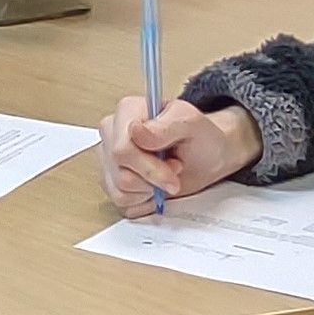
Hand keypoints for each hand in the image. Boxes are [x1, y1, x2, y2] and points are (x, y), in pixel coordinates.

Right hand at [97, 97, 262, 217]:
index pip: (122, 149)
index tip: (175, 167)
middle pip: (121, 174)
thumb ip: (165, 126)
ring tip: (166, 175)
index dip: (149, 166)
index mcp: (127, 112)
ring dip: (151, 190)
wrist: (205, 156)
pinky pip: (122, 203)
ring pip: (121, 191)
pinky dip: (145, 200)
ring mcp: (108, 160)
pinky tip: (156, 186)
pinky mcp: (112, 183)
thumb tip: (136, 131)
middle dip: (154, 179)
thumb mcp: (192, 123)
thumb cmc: (199, 137)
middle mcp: (112, 134)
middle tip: (176, 169)